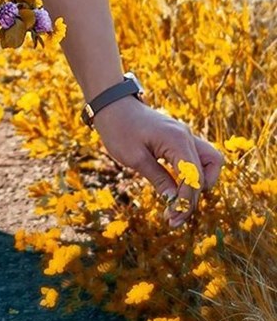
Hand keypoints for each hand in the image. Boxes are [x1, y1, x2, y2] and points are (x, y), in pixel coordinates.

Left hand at [91, 96, 225, 227]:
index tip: (172, 216)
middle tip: (172, 217)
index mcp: (177, 140)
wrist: (111, 103)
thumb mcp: (134, 157)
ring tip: (180, 201)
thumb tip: (174, 202)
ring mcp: (185, 136)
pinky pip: (197, 158)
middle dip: (191, 198)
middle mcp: (186, 136)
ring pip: (209, 164)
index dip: (186, 200)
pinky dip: (192, 174)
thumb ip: (158, 179)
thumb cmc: (118, 128)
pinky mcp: (179, 138)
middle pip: (203, 174)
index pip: (194, 177)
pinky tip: (176, 188)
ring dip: (199, 185)